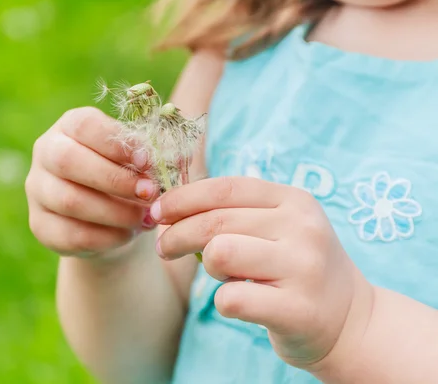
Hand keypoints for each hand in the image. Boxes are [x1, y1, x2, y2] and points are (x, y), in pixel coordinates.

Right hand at [25, 107, 158, 259]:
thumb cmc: (126, 176)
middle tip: (150, 193)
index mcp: (70, 126)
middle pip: (68, 161)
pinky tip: (128, 234)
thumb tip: (169, 159)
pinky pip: (70, 234)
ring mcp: (37, 190)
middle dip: (115, 179)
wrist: (109, 217)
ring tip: (146, 218)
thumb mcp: (136, 159)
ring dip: (115, 212)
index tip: (147, 161)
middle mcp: (46, 153)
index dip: (116, 143)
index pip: (84, 125)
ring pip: (69, 201)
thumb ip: (148, 156)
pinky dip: (105, 237)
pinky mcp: (40, 225)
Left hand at [150, 177, 373, 370]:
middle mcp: (303, 228)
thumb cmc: (296, 268)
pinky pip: (231, 299)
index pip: (225, 188)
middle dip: (176, 234)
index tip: (158, 212)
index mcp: (294, 200)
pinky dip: (223, 301)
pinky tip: (238, 302)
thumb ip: (233, 213)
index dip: (183, 198)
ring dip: (208, 267)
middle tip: (163, 247)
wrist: (350, 319)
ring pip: (220, 253)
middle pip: (215, 222)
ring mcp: (304, 268)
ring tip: (223, 275)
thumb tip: (168, 210)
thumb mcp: (278, 227)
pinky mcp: (298, 309)